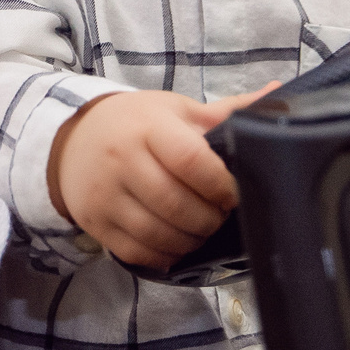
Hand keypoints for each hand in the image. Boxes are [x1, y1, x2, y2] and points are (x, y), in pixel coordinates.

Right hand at [48, 85, 277, 268]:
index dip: (221, 185)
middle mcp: (122, 161)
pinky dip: (165, 255)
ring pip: (159, 234)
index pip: (191, 161)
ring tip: (202, 230)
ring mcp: (106, 196)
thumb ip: (227, 111)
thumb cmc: (134, 123)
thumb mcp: (175, 109)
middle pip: (178, 205)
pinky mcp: (96, 224)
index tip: (234, 193)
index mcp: (147, 128)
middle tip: (220, 214)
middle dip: (210, 218)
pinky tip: (177, 243)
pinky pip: (138, 252)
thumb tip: (278, 94)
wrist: (72, 141)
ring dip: (191, 240)